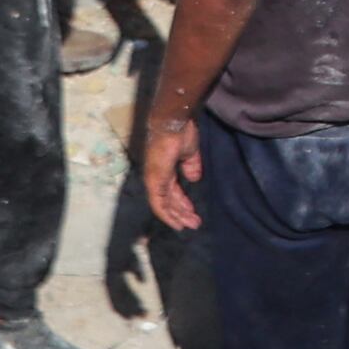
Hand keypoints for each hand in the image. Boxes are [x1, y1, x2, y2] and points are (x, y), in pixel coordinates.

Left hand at [142, 105, 209, 232]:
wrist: (173, 123)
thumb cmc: (181, 133)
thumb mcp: (189, 153)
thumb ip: (191, 166)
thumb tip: (194, 178)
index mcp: (164, 170)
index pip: (171, 191)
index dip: (181, 203)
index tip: (192, 212)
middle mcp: (156, 177)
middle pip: (168, 200)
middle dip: (181, 213)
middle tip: (194, 223)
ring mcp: (154, 180)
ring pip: (164, 205)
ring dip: (177, 216)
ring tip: (191, 225)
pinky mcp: (154, 182)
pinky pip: (159, 204)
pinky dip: (168, 215)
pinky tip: (177, 223)